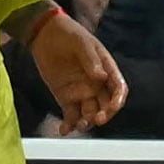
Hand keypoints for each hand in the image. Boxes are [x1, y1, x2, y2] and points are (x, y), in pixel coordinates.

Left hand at [26, 7, 126, 134]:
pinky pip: (71, 115)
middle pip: (106, 105)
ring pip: (89, 113)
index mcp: (106, 69)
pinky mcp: (66, 98)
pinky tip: (64, 130)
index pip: (118, 88)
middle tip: (96, 119)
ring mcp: (81, 92)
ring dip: (87, 122)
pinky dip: (69, 125)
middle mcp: (97, 84)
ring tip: (79, 125)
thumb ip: (91, 60)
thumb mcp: (80, 43)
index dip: (118, 100)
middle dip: (104, 115)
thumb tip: (101, 77)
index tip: (112, 107)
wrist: (44, 34)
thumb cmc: (67, 34)